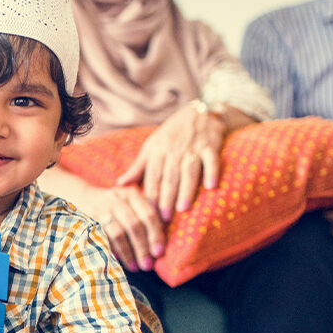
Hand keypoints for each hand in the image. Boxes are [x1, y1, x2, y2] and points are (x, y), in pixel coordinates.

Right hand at [76, 185, 166, 272]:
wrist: (81, 196)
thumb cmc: (112, 206)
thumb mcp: (129, 204)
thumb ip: (145, 218)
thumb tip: (160, 247)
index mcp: (132, 195)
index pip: (149, 215)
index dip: (156, 235)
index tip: (160, 253)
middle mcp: (117, 199)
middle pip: (134, 225)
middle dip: (143, 247)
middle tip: (148, 265)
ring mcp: (101, 208)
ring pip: (119, 233)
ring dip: (128, 252)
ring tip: (135, 267)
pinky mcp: (87, 218)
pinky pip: (102, 237)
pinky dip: (111, 250)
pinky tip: (117, 260)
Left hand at [115, 102, 225, 221]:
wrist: (197, 114)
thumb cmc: (170, 135)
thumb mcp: (151, 148)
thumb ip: (138, 167)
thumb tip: (120, 184)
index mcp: (157, 152)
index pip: (152, 177)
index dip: (150, 195)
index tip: (148, 213)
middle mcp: (174, 151)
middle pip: (169, 177)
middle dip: (166, 198)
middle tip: (164, 218)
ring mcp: (193, 148)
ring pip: (189, 171)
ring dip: (186, 190)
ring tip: (183, 208)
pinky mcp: (211, 146)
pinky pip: (212, 160)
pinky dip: (212, 172)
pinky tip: (211, 187)